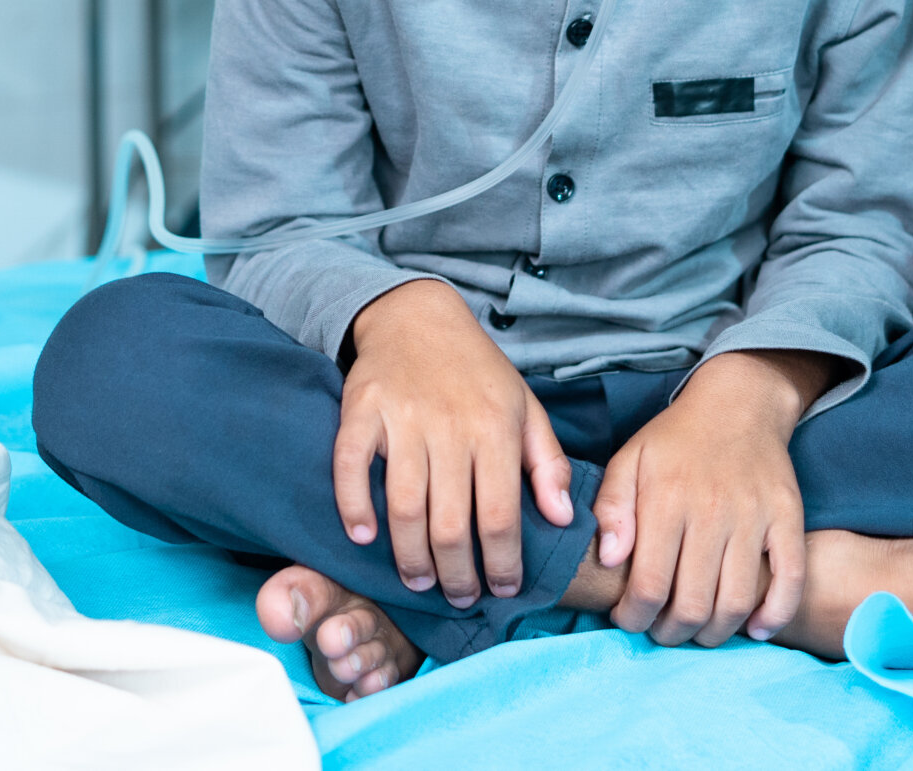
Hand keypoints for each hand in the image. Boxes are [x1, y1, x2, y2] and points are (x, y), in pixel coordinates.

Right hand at [337, 279, 577, 608]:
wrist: (417, 315)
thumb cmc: (477, 371)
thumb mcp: (526, 408)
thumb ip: (546, 465)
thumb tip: (562, 519)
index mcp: (495, 428)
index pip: (500, 516)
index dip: (500, 563)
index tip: (501, 590)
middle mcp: (449, 425)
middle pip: (449, 523)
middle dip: (455, 574)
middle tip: (458, 597)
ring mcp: (401, 418)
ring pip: (402, 506)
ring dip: (409, 556)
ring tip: (418, 581)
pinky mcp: (360, 410)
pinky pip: (349, 466)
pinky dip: (352, 506)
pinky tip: (362, 536)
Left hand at [592, 349, 827, 646]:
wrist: (739, 404)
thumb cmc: (676, 440)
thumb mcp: (629, 460)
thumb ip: (611, 508)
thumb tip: (609, 559)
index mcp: (666, 499)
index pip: (648, 584)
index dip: (634, 617)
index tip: (628, 619)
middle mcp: (711, 511)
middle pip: (691, 604)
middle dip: (669, 633)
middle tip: (660, 631)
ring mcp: (755, 518)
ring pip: (736, 602)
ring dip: (713, 634)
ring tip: (697, 632)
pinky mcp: (788, 519)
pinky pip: (790, 579)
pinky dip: (774, 616)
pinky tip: (754, 628)